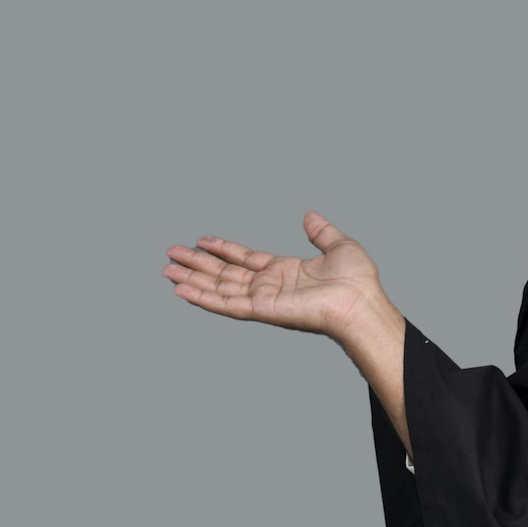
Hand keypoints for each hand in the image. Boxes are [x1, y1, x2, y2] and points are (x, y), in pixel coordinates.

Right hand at [164, 211, 386, 340]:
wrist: (360, 302)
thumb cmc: (357, 281)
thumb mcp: (339, 246)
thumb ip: (321, 232)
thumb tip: (310, 216)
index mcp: (284, 272)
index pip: (244, 259)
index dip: (222, 249)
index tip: (201, 240)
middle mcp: (269, 287)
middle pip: (224, 273)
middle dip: (196, 264)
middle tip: (170, 254)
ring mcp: (263, 299)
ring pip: (218, 287)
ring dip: (191, 279)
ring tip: (166, 271)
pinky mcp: (261, 310)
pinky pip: (225, 304)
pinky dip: (202, 298)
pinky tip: (181, 291)